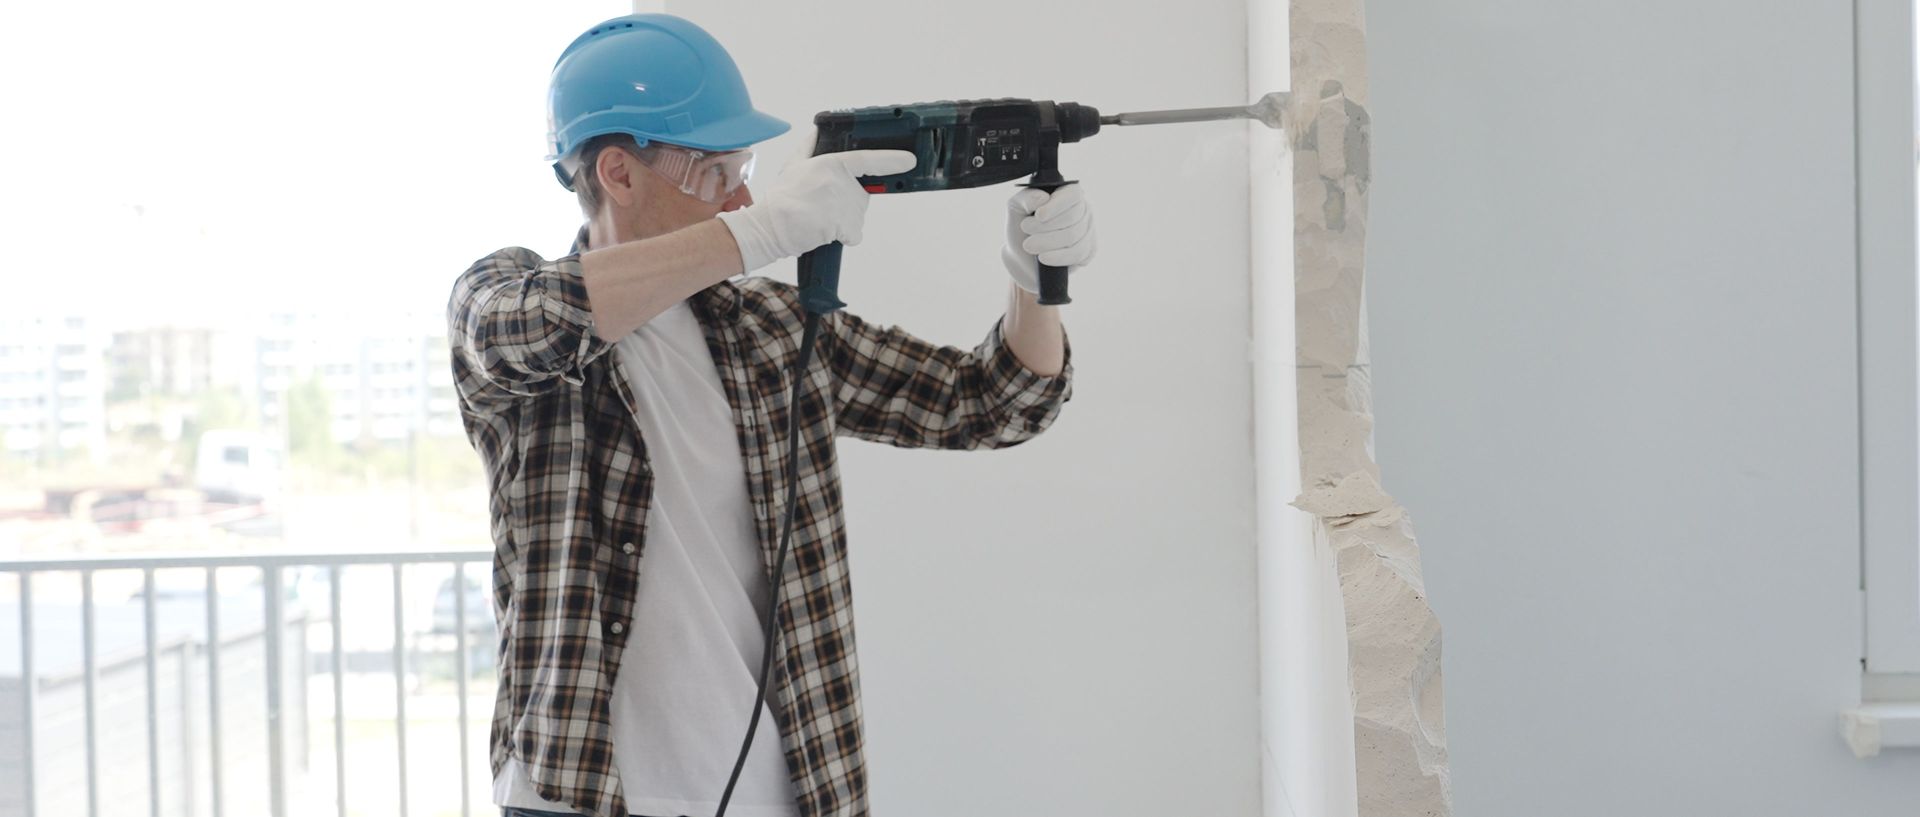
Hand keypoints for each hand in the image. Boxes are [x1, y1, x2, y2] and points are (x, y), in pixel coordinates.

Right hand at [716, 126, 916, 272]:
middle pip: (861, 195)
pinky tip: (826, 230)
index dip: (892, 159)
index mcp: (832, 164)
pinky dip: (844, 236)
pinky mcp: (846, 227)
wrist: (773, 227)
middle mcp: (843, 183)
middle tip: (823, 204)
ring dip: (844, 219)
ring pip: (857, 215)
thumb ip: (807, 147)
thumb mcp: (792, 165)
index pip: (868, 159)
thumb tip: (815, 132)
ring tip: (820, 217)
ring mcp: (846, 206)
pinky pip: (854, 234)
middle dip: (848, 201)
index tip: (910, 160)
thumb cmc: (782, 197)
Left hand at [1001, 182, 1095, 295]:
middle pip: (1072, 217)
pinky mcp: (1089, 251)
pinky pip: (1079, 254)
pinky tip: (1044, 257)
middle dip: (1045, 227)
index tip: (1039, 215)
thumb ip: (1024, 198)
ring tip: (1029, 246)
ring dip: (1048, 243)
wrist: (1023, 260)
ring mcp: (1088, 230)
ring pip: (1073, 237)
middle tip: (1026, 231)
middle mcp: (1082, 209)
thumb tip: (1042, 197)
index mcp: (1067, 194)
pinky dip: (1058, 257)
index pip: (1072, 194)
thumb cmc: (1022, 230)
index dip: (1057, 204)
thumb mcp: (1016, 210)